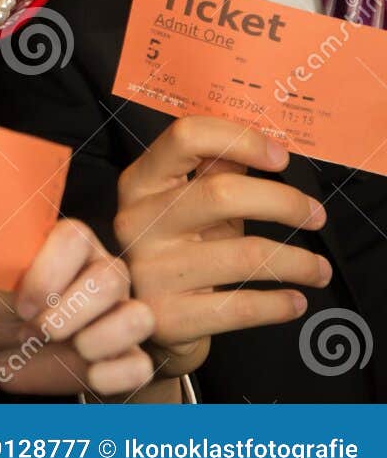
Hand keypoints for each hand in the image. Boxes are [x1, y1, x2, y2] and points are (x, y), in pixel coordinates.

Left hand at [0, 219, 158, 396]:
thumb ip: (7, 270)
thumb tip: (21, 276)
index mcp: (68, 243)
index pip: (76, 238)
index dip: (49, 273)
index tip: (22, 304)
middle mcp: (101, 272)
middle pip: (111, 280)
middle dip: (68, 313)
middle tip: (36, 328)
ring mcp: (117, 313)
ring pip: (139, 318)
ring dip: (99, 340)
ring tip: (69, 348)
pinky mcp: (121, 355)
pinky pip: (140, 366)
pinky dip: (114, 375)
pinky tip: (88, 374)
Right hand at [114, 116, 330, 376]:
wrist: (142, 320)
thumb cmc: (177, 250)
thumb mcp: (189, 205)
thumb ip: (216, 170)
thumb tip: (265, 143)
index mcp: (141, 182)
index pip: (186, 138)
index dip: (240, 140)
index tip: (281, 157)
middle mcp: (138, 221)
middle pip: (222, 193)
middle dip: (284, 202)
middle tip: (317, 216)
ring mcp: (149, 270)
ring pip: (244, 255)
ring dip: (298, 262)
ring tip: (319, 269)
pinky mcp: (167, 316)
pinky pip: (241, 308)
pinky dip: (279, 304)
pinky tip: (295, 302)